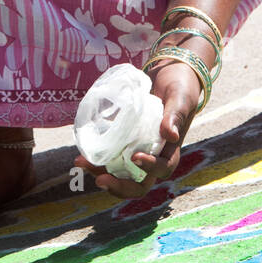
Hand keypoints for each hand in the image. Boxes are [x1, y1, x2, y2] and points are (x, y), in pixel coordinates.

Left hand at [73, 61, 202, 200]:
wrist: (169, 76)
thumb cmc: (180, 88)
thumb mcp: (180, 98)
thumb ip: (176, 115)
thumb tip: (171, 134)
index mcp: (171, 150)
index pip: (163, 168)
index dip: (150, 168)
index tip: (135, 156)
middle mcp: (153, 156)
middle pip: (139, 183)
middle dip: (119, 186)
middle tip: (100, 180)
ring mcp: (136, 150)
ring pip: (120, 173)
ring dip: (100, 172)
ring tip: (81, 162)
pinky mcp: (123, 141)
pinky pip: (110, 156)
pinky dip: (96, 158)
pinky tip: (82, 154)